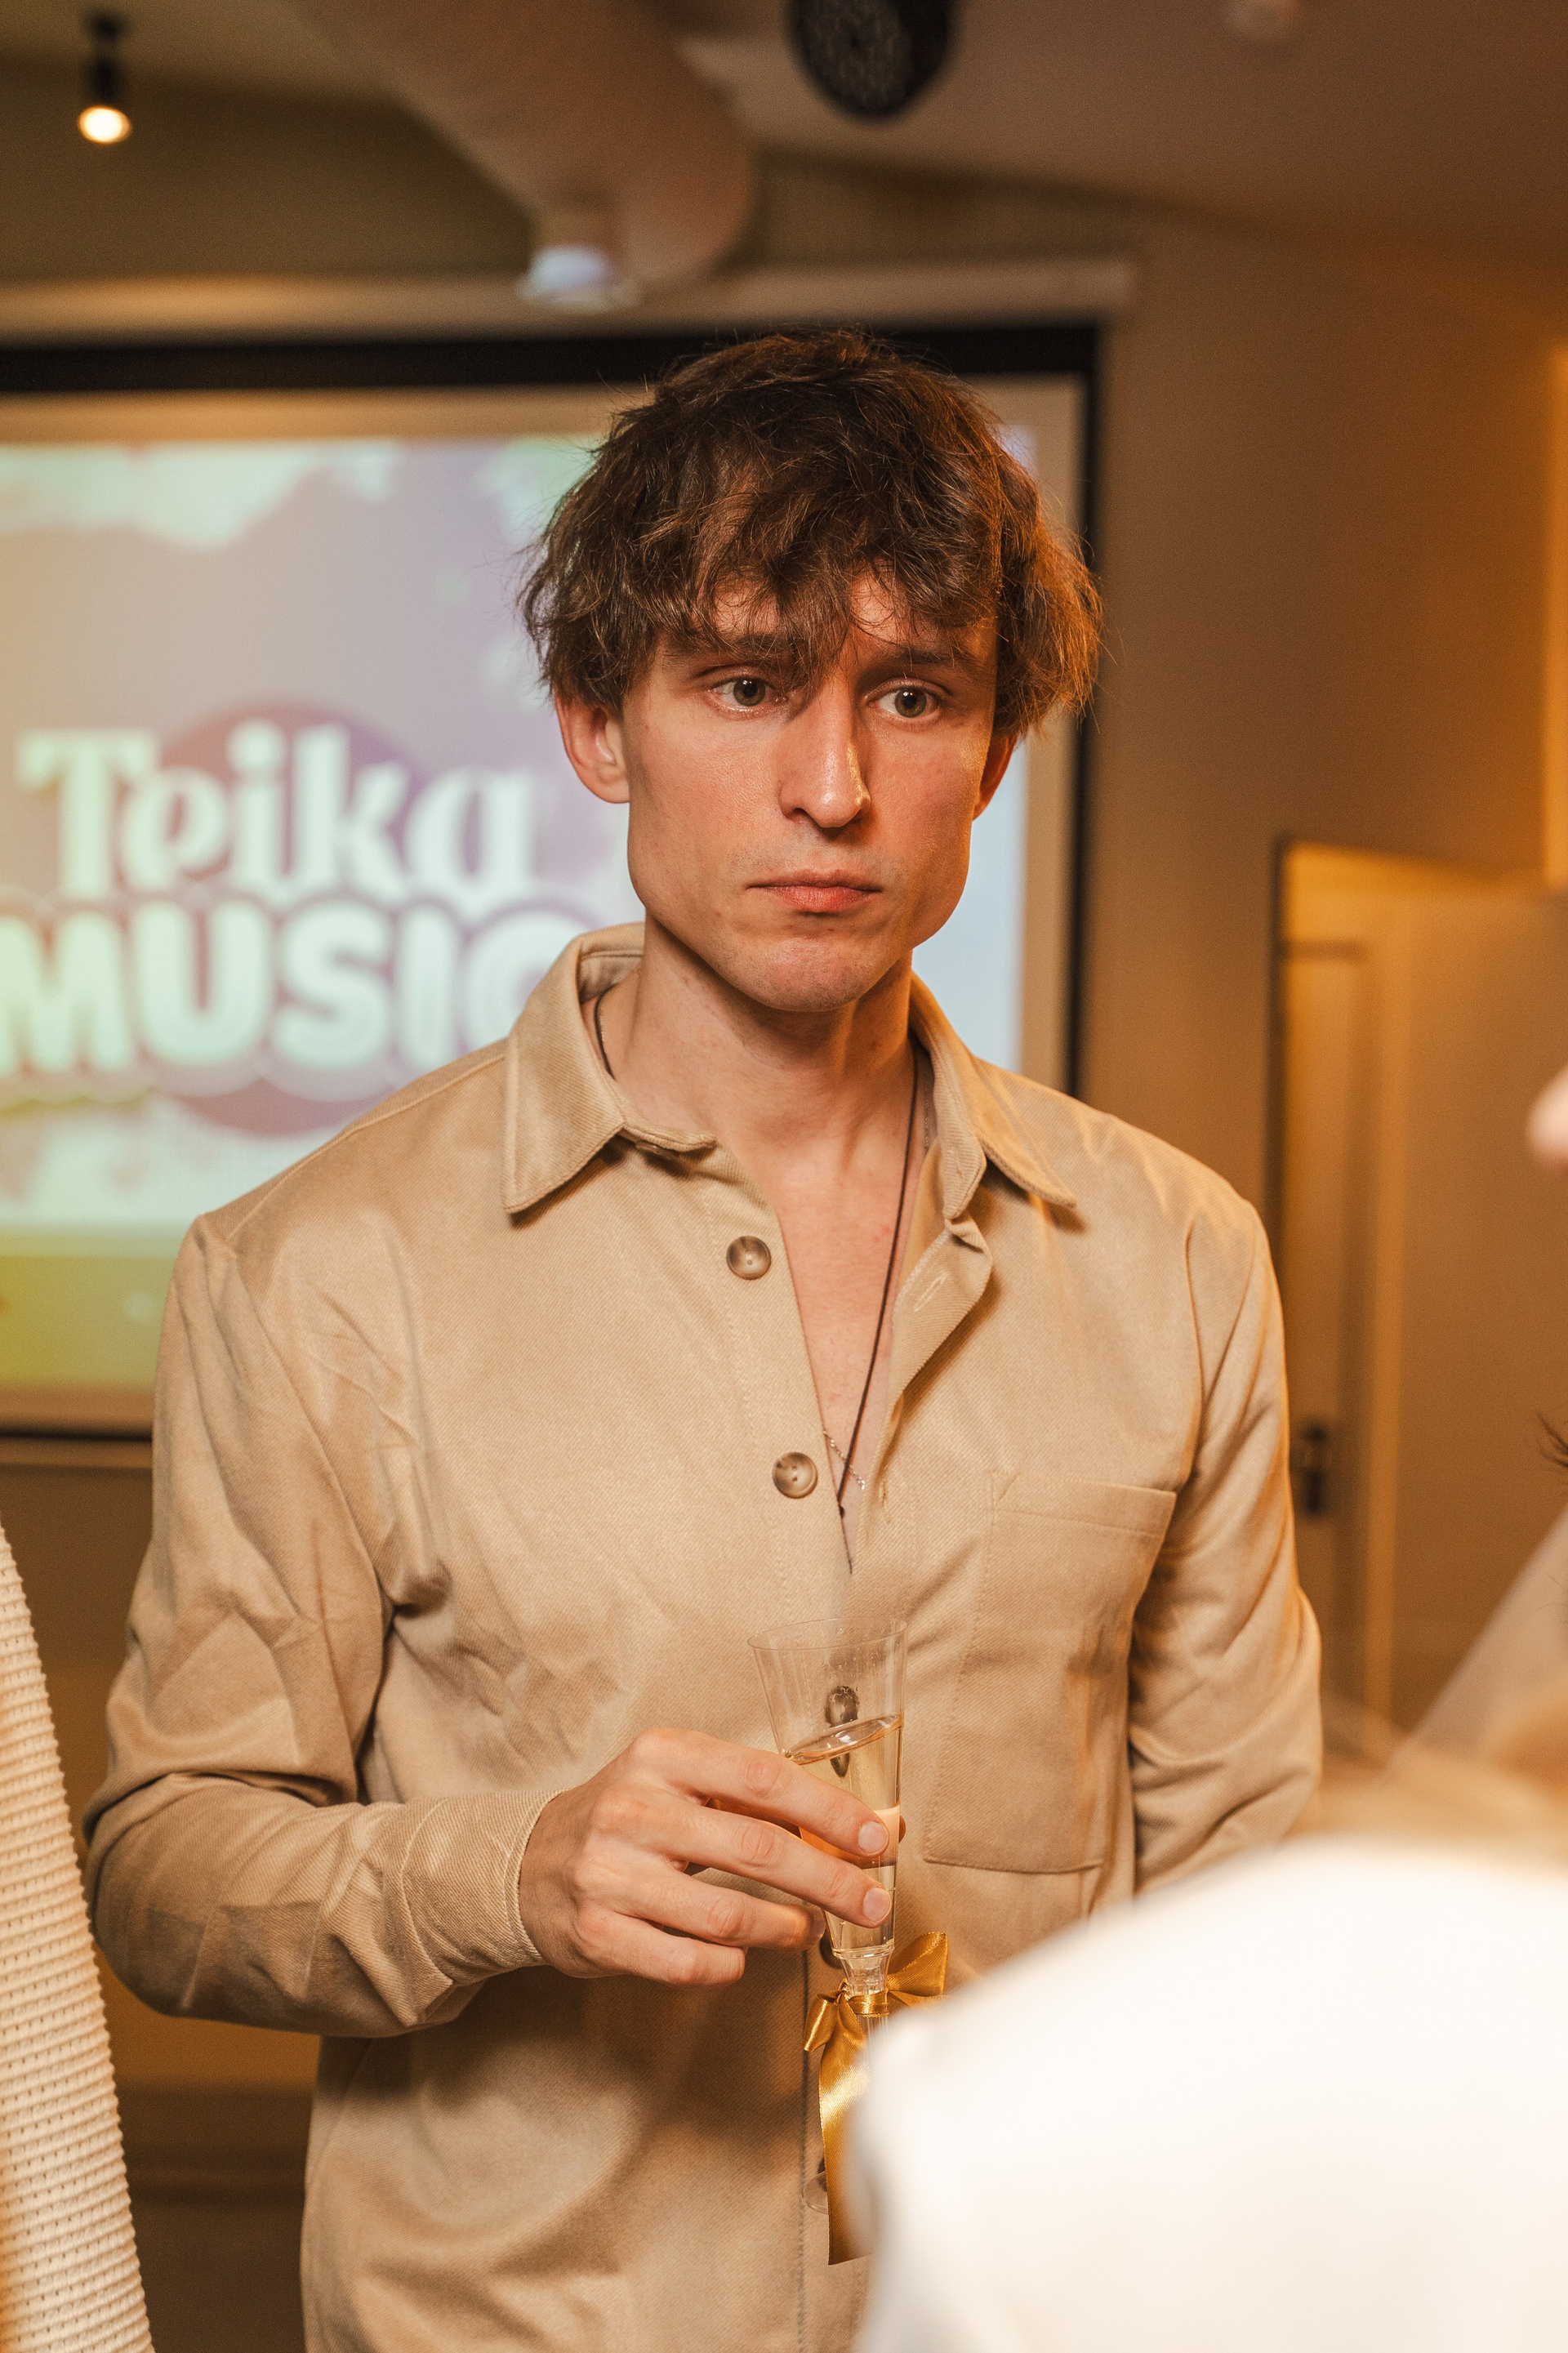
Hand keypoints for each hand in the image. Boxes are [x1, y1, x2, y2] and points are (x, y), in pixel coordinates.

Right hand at [517, 1727, 893, 1985]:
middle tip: (873, 1903)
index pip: (765, 1779)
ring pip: (725, 1913)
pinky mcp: (597, 1932)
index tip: (881, 1840)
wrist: (531, 1865)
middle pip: (757, 1847)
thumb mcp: (686, 1784)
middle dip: (829, 1880)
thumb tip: (879, 1823)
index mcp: (664, 1756)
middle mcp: (635, 1808)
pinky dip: (728, 1964)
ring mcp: (611, 1873)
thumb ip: (768, 1800)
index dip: (831, 1813)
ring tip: (809, 1928)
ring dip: (784, 1927)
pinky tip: (744, 1957)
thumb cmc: (633, 1820)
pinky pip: (686, 1962)